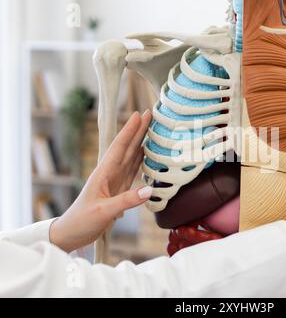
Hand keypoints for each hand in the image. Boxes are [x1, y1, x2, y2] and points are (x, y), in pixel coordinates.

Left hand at [50, 111, 152, 252]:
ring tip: (152, 128)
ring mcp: (115, 181)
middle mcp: (110, 173)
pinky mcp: (119, 189)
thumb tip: (150, 190)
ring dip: (141, 142)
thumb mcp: (103, 211)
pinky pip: (133, 171)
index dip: (129, 131)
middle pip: (127, 148)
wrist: (72, 233)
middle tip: (150, 114)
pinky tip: (147, 153)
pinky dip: (141, 160)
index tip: (139, 115)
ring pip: (131, 157)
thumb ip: (126, 201)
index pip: (118, 148)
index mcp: (103, 173)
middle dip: (138, 130)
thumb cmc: (82, 221)